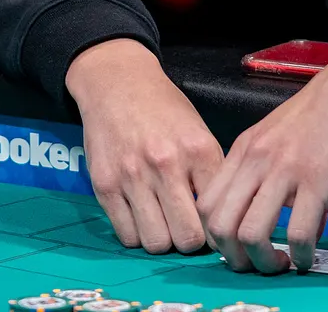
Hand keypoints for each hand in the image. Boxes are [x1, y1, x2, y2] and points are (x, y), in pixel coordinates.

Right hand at [67, 38, 224, 253]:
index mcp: (198, 150)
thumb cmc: (165, 109)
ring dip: (163, 240)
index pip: (217, 214)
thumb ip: (211, 172)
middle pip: (187, 238)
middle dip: (191, 242)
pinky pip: (126, 235)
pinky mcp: (104, 186)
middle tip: (189, 231)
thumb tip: (223, 215)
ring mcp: (132, 177)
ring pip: (156, 243)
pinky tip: (142, 216)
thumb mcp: (199, 131)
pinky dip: (137, 234)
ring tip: (165, 224)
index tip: (214, 227)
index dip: (218, 227)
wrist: (118, 84)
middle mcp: (166, 164)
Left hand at [203, 49, 327, 273]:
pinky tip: (308, 256)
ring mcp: (284, 170)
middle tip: (256, 264)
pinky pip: (298, 232)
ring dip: (264, 262)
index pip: (206, 205)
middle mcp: (256, 160)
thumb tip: (278, 216)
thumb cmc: (321, 111)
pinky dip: (301, 254)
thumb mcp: (276, 134)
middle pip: (220, 226)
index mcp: (243, 150)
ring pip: (251, 234)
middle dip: (235, 258)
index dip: (216, 237)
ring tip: (282, 264)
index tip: (237, 248)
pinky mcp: (316, 179)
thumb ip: (266, 171)